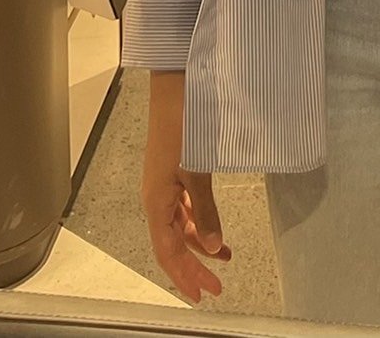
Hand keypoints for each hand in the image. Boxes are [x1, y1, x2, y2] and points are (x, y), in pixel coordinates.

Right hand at [142, 73, 229, 303]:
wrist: (176, 85)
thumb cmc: (182, 121)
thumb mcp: (196, 169)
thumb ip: (205, 208)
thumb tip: (214, 244)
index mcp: (156, 200)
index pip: (168, 251)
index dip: (185, 275)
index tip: (204, 293)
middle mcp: (156, 196)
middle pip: (172, 244)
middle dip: (194, 266)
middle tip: (216, 286)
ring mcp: (164, 184)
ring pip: (179, 226)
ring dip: (199, 243)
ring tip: (223, 256)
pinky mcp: (173, 171)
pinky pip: (183, 207)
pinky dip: (198, 220)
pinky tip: (211, 226)